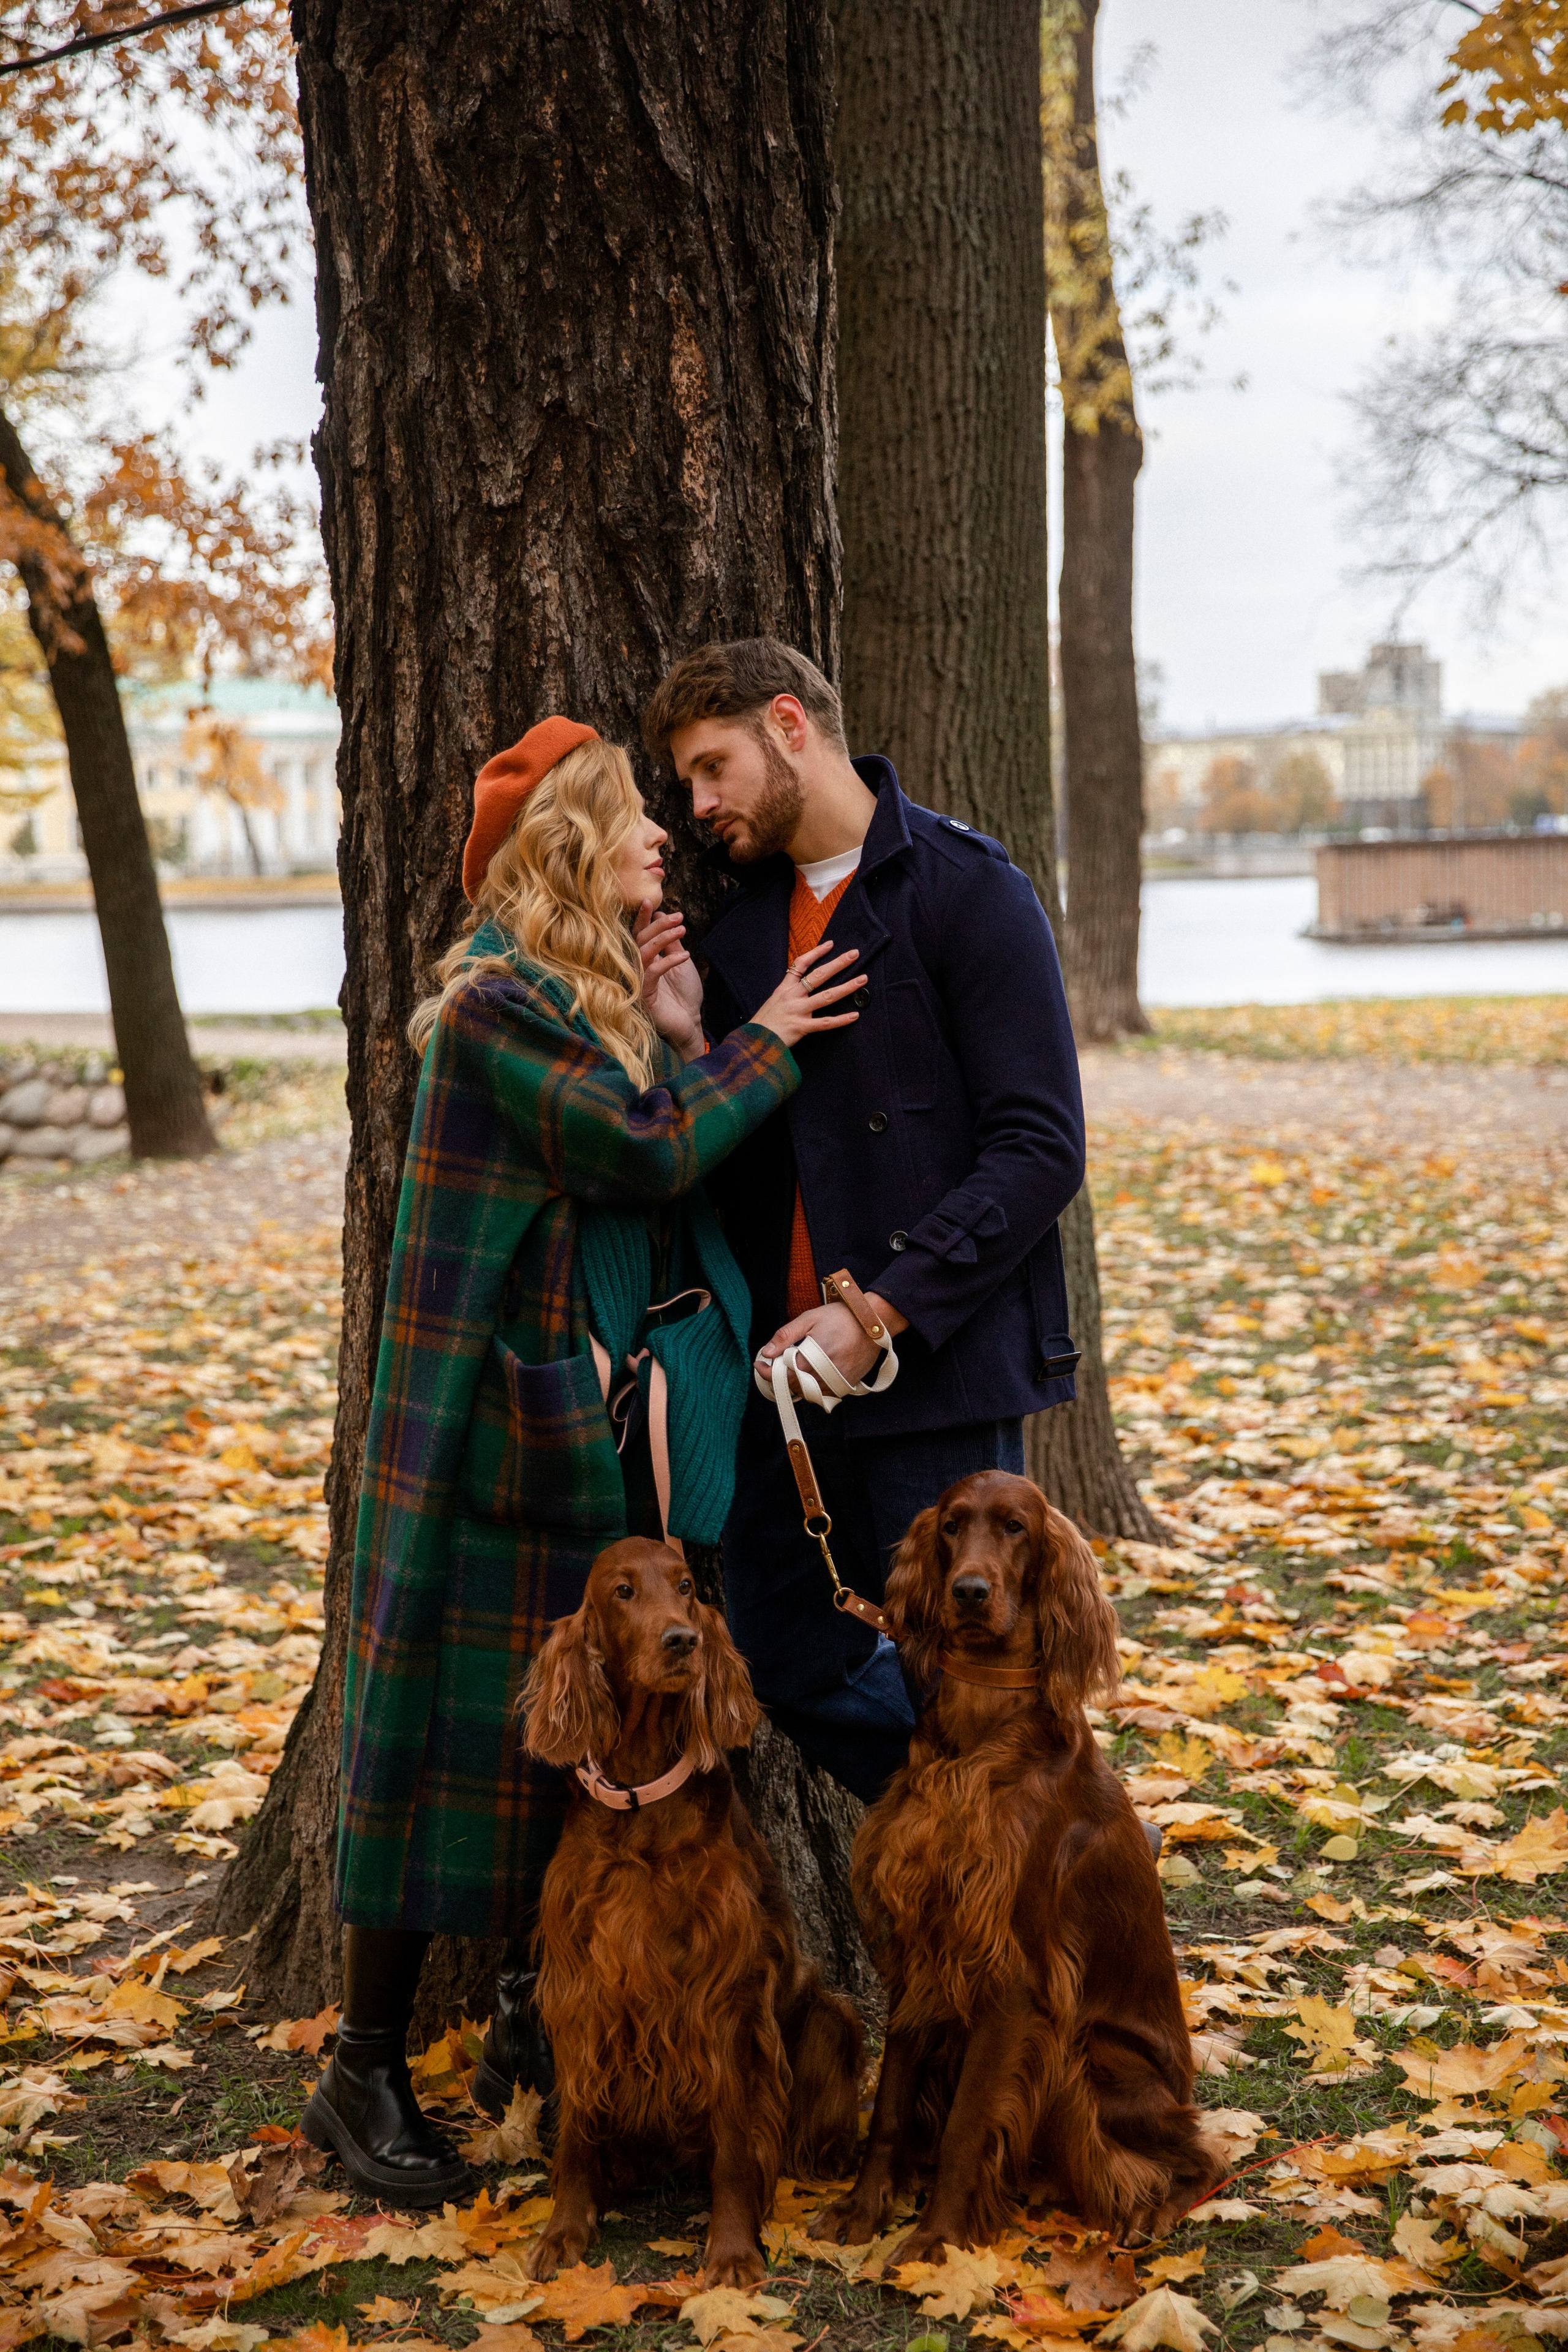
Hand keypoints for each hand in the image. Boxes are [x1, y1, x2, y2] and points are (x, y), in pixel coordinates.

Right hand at [635, 902, 703, 1055]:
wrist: (690, 1022)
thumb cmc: (684, 995)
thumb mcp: (681, 962)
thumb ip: (671, 942)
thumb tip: (663, 915)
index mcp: (645, 959)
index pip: (639, 934)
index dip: (642, 918)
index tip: (650, 901)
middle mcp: (638, 968)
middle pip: (640, 940)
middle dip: (658, 925)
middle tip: (679, 916)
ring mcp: (639, 982)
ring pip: (643, 953)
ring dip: (663, 938)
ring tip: (682, 930)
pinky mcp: (644, 995)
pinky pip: (652, 972)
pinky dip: (669, 961)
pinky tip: (686, 955)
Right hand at [751, 941, 862, 1048]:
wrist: (753, 1041)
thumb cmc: (764, 1023)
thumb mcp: (774, 1001)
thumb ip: (788, 993)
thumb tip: (803, 987)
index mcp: (785, 988)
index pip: (801, 964)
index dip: (816, 953)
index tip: (831, 944)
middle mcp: (792, 996)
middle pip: (819, 975)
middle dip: (838, 963)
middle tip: (854, 954)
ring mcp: (797, 1011)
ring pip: (827, 996)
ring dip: (847, 987)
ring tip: (862, 980)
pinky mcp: (801, 1027)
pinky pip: (825, 1023)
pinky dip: (841, 1020)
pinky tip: (855, 1015)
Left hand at [755, 1295, 906, 1393]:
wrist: (874, 1322)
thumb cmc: (841, 1317)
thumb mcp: (809, 1319)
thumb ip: (785, 1336)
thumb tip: (766, 1352)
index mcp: (814, 1357)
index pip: (783, 1375)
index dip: (767, 1373)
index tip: (759, 1365)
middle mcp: (826, 1374)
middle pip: (794, 1387)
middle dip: (780, 1379)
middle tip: (773, 1368)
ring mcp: (838, 1382)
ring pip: (809, 1394)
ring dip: (796, 1385)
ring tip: (790, 1370)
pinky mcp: (847, 1385)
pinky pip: (824, 1394)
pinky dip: (813, 1388)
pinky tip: (809, 1375)